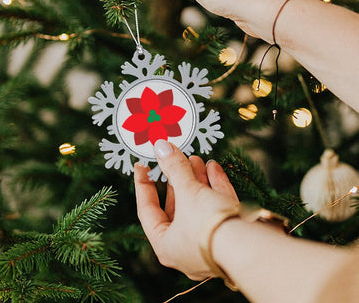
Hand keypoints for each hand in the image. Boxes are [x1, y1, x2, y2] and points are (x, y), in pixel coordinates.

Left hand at [134, 139, 237, 279]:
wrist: (253, 249)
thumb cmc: (210, 226)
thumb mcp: (188, 192)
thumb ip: (174, 168)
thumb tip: (161, 146)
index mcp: (166, 246)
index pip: (147, 210)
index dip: (143, 184)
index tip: (142, 165)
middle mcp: (186, 248)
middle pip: (176, 207)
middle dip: (177, 179)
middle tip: (176, 157)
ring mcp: (210, 244)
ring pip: (198, 206)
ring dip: (197, 180)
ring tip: (196, 158)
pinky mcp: (230, 237)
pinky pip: (217, 209)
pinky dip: (214, 187)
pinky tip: (213, 167)